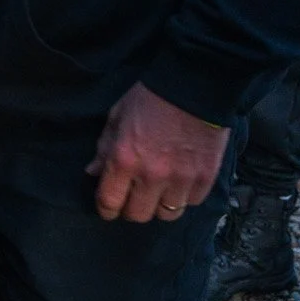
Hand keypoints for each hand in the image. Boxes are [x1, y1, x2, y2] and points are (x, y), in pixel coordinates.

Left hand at [86, 83, 229, 222]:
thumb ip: (104, 148)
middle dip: (131, 209)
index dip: (106, 209)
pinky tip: (180, 182)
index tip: (108, 208)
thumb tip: (93, 172)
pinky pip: (192, 202)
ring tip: (159, 192)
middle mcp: (152, 176)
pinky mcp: (206, 178)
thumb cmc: (150, 97)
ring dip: (160, 205)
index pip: (109, 202)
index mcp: (124, 159)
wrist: (194, 85)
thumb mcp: (117, 117)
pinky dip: (185, 196)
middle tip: (133, 198)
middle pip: (138, 215)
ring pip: (167, 214)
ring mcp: (181, 179)